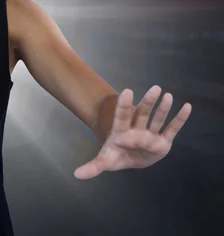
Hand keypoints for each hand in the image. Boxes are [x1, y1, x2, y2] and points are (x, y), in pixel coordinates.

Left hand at [74, 86, 190, 178]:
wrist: (129, 157)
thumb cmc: (117, 155)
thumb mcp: (105, 161)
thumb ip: (93, 166)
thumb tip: (76, 175)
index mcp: (123, 132)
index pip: (123, 117)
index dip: (125, 105)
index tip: (127, 92)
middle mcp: (137, 130)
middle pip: (143, 114)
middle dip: (148, 103)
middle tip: (155, 89)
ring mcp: (151, 134)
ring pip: (157, 119)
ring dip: (163, 108)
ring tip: (167, 95)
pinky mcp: (163, 141)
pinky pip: (172, 129)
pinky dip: (180, 119)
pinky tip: (186, 106)